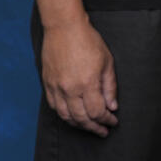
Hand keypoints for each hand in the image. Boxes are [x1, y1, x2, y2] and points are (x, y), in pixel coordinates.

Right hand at [40, 19, 117, 136]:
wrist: (64, 28)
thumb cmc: (88, 41)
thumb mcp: (107, 62)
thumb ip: (110, 87)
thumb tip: (112, 107)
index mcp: (87, 83)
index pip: (97, 112)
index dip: (107, 120)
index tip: (113, 122)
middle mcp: (70, 89)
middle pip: (81, 119)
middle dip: (94, 128)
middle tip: (103, 131)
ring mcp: (56, 88)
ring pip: (66, 116)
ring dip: (79, 125)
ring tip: (89, 127)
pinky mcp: (47, 85)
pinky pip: (55, 107)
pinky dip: (64, 116)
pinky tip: (73, 117)